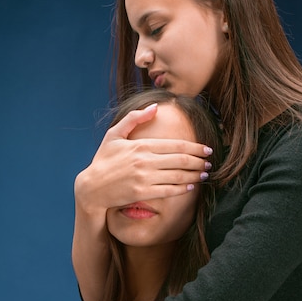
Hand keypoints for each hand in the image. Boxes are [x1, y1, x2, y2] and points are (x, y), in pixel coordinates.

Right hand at [75, 104, 211, 214]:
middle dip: (199, 161)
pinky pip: (168, 190)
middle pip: (180, 160)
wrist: (91, 187)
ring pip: (177, 176)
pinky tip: (190, 186)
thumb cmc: (103, 160)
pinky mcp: (142, 192)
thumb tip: (154, 108)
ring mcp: (144, 178)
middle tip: (210, 162)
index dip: (195, 147)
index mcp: (141, 145)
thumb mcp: (114, 135)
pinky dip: (182, 188)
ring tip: (205, 174)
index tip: (207, 149)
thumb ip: (134, 119)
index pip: (175, 145)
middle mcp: (144, 161)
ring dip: (194, 175)